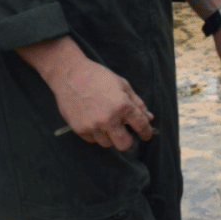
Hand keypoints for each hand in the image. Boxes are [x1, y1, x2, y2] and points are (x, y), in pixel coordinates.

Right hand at [19, 38, 153, 150]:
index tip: (146, 135)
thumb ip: (137, 104)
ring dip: (110, 136)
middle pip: (124, 145)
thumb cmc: (99, 77)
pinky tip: (94, 120)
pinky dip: (96, 134)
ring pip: (107, 143)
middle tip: (126, 132)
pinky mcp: (79, 129)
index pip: (141, 126)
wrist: (71, 74)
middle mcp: (108, 119)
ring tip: (106, 121)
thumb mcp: (123, 85)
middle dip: (128, 140)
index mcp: (122, 106)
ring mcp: (92, 126)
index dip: (147, 133)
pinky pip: (93, 140)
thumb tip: (149, 118)